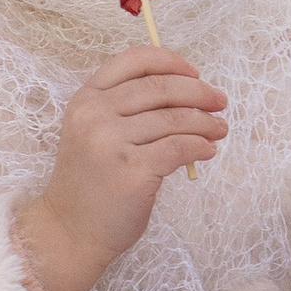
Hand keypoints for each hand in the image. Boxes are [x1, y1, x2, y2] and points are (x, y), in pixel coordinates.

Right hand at [14, 46, 227, 290]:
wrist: (70, 230)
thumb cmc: (90, 181)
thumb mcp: (93, 132)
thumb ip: (125, 108)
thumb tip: (186, 91)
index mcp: (86, 98)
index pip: (133, 61)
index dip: (170, 61)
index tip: (194, 72)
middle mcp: (96, 115)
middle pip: (160, 88)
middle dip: (198, 92)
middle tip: (219, 100)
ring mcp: (112, 143)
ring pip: (174, 119)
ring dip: (205, 122)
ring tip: (220, 128)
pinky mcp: (133, 172)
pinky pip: (179, 148)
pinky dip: (200, 146)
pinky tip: (208, 150)